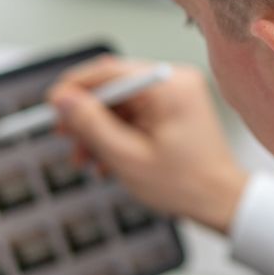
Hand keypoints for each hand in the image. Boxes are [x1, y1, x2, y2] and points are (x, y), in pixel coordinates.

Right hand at [48, 56, 248, 233]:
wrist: (222, 203)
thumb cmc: (185, 184)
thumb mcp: (127, 157)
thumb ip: (92, 125)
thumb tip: (63, 99)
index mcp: (168, 86)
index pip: (110, 71)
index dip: (75, 87)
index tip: (51, 103)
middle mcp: (175, 82)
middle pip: (114, 87)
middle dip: (86, 115)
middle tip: (64, 135)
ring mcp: (176, 96)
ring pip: (122, 104)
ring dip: (99, 130)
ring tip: (83, 159)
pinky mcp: (175, 110)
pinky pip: (137, 115)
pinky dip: (118, 134)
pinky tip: (104, 160)